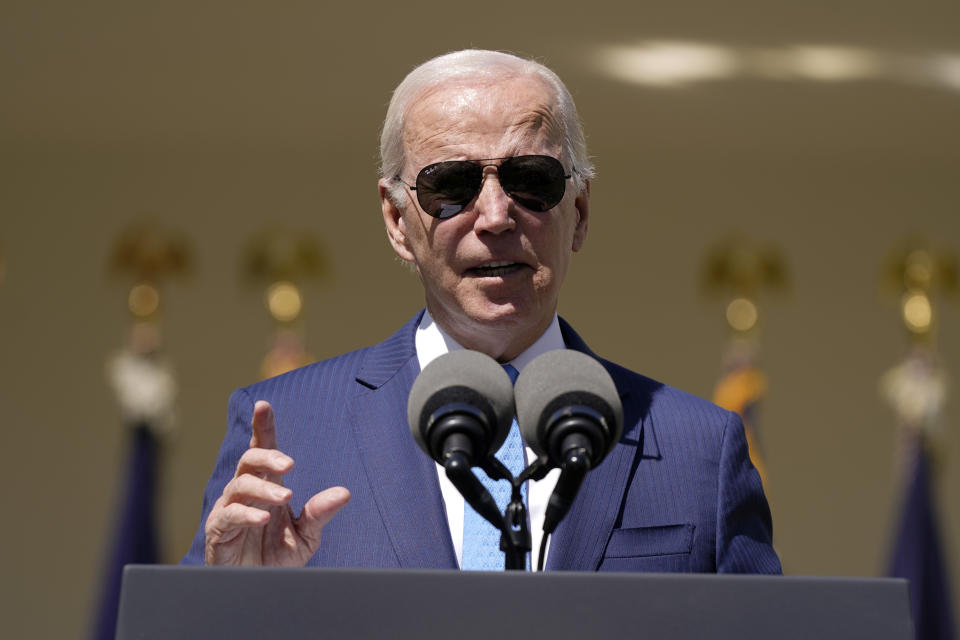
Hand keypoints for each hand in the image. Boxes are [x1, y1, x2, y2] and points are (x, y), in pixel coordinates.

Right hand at [204, 400, 349, 565]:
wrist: (259, 588)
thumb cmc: (277, 557)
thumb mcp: (306, 536)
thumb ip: (320, 513)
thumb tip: (344, 493)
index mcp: (267, 486)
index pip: (263, 450)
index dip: (263, 427)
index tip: (264, 405)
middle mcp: (246, 492)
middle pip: (249, 460)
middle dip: (267, 455)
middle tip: (289, 462)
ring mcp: (230, 508)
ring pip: (240, 485)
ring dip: (264, 489)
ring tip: (286, 497)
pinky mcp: (219, 529)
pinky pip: (229, 515)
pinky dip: (245, 513)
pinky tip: (262, 518)